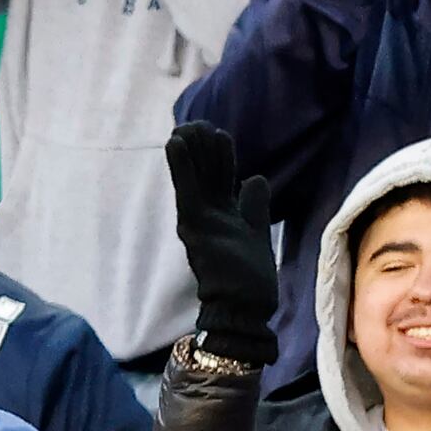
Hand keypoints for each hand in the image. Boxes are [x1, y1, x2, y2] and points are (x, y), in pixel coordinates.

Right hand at [167, 122, 278, 368]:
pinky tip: (174, 142)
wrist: (247, 309)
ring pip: (194, 177)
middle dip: (202, 147)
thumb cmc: (251, 280)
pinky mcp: (194, 228)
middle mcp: (206, 217)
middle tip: (199, 122)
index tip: (219, 132)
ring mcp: (198, 222)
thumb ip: (254, 207)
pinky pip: (186, 191)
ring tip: (185, 125)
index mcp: (221, 216)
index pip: (218, 177)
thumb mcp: (256, 232)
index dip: (220, 154)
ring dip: (189, 149)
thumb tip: (256, 179)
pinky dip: (180, 167)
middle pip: (205, 173)